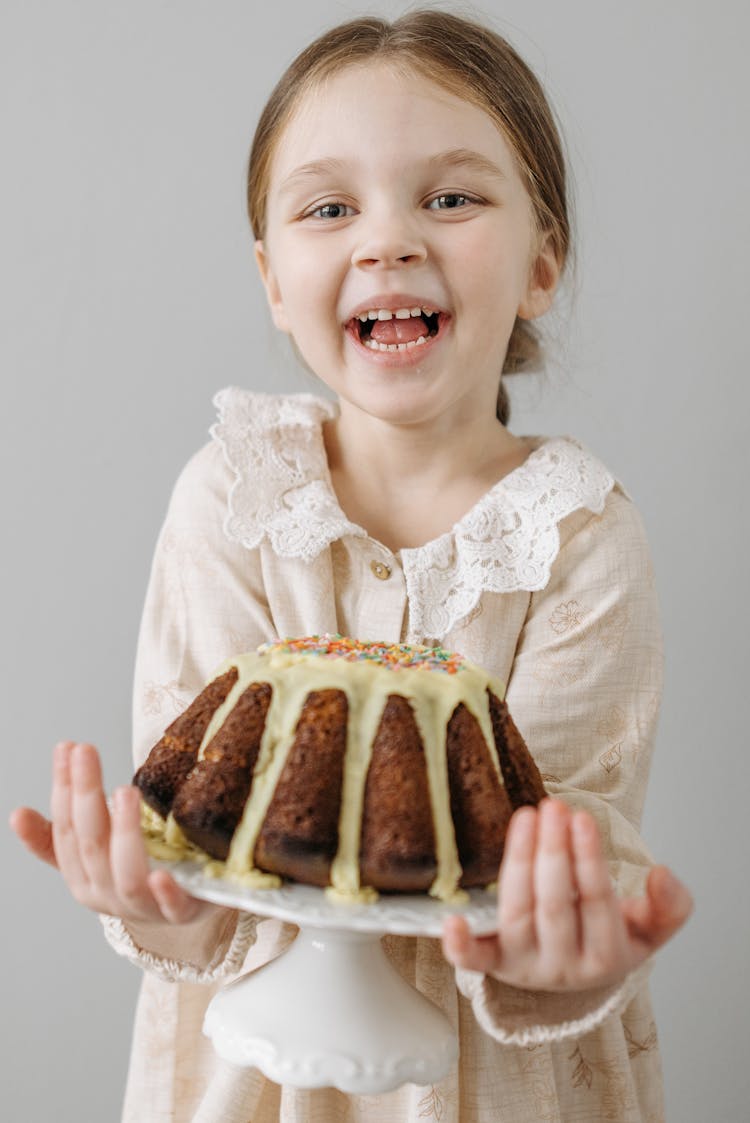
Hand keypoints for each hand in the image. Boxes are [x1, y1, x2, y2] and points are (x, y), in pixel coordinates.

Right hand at [10, 741, 216, 926]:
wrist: (182, 911)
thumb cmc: (136, 873)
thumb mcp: (96, 852)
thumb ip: (61, 834)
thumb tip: (17, 815)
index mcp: (81, 878)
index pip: (65, 829)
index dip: (63, 788)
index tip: (65, 748)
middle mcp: (106, 894)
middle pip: (91, 844)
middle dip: (85, 795)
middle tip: (86, 752)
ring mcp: (143, 906)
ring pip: (125, 874)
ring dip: (123, 831)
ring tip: (124, 792)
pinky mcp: (181, 913)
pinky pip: (171, 907)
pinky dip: (166, 892)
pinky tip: (162, 874)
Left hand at [442, 798, 692, 990]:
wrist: (574, 972)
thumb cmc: (607, 936)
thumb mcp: (649, 927)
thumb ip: (669, 905)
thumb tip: (663, 875)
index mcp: (604, 959)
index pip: (596, 903)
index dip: (588, 860)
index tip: (582, 818)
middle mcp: (561, 967)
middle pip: (554, 907)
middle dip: (553, 853)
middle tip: (554, 807)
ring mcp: (522, 965)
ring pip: (516, 914)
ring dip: (518, 862)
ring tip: (527, 816)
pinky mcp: (492, 963)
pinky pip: (473, 960)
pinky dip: (460, 944)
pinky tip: (451, 920)